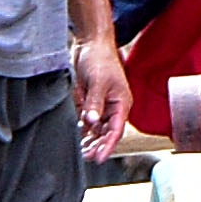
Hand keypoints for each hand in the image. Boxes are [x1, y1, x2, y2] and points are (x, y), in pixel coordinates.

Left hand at [70, 30, 133, 161]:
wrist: (91, 43)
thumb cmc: (100, 58)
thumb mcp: (97, 81)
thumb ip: (94, 102)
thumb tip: (92, 121)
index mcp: (121, 103)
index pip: (116, 130)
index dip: (108, 145)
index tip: (99, 158)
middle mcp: (113, 107)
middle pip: (107, 133)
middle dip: (98, 146)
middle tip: (86, 157)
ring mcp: (103, 105)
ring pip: (98, 129)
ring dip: (91, 140)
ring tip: (82, 152)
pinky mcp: (92, 102)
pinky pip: (90, 121)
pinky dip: (85, 130)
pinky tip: (79, 138)